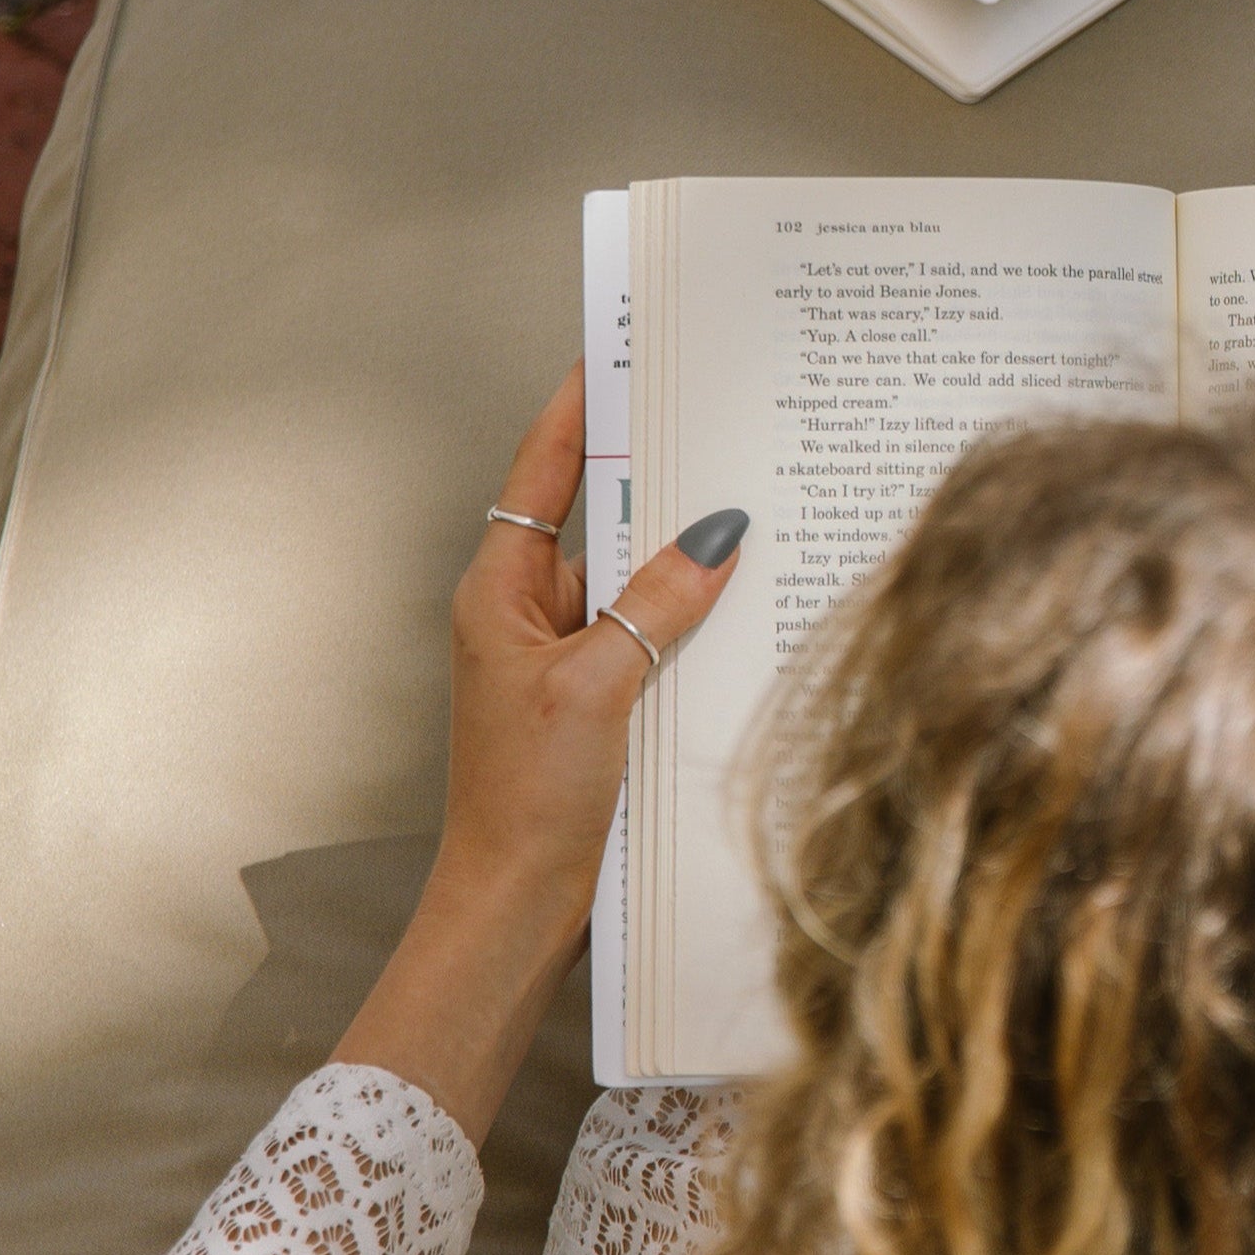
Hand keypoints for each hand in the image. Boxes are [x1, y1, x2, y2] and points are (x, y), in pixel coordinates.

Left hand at [333, 369, 745, 1140]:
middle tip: (719, 422)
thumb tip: (714, 534)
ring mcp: (564, 660)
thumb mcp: (596, 688)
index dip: (578, 408)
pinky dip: (691, 624)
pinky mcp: (599, 704)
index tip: (613, 350)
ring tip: (754, 513)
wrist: (516, 904)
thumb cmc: (527, 799)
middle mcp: (527, 614)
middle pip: (600, 520)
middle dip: (658, 480)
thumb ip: (655, 606)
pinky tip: (744, 614)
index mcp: (500, 591)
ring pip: (634, 584)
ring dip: (684, 564)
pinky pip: (651, 638)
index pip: (543, 472)